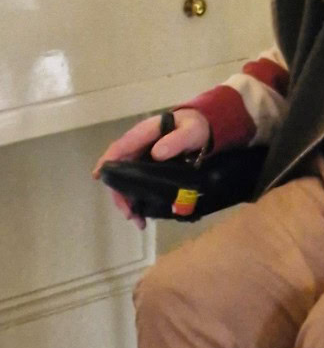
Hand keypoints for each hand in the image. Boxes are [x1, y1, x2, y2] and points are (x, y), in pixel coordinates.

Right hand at [91, 110, 210, 228]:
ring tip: (137, 220)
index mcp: (143, 134)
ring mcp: (140, 158)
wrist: (201, 130)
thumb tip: (157, 153)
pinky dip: (137, 197)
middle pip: (118, 169)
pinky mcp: (146, 168)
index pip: (120, 147)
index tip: (99, 177)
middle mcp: (137, 147)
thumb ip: (177, 140)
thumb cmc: (193, 127)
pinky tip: (144, 212)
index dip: (107, 162)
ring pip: (126, 179)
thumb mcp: (190, 131)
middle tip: (130, 214)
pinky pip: (136, 182)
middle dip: (119, 193)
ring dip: (128, 199)